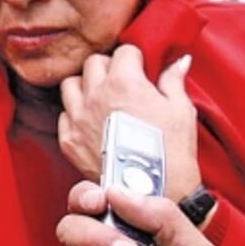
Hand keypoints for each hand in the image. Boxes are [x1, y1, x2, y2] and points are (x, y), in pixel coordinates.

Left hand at [58, 46, 198, 199]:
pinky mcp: (69, 140)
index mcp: (124, 81)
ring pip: (70, 85)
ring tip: (100, 98)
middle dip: (108, 67)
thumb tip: (178, 60)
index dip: (135, 59)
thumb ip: (173, 80)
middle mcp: (96, 95)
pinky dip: (74, 115)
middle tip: (121, 82)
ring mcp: (78, 118)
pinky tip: (90, 122)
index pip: (123, 51)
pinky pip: (63, 115)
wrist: (154, 194)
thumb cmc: (173, 151)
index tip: (141, 69)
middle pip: (93, 63)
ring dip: (85, 86)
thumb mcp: (181, 110)